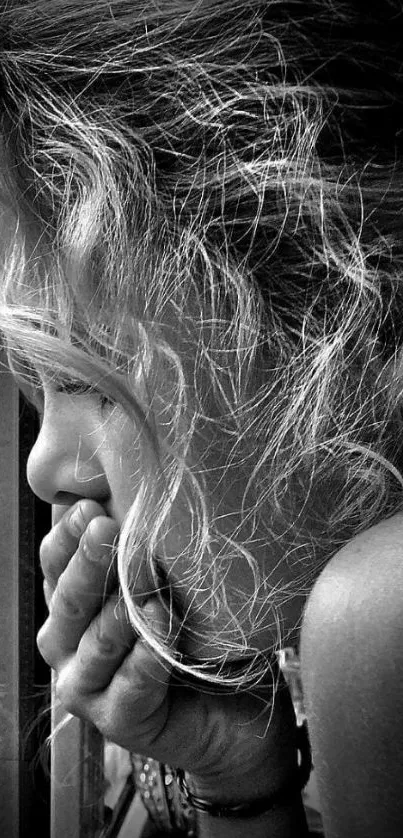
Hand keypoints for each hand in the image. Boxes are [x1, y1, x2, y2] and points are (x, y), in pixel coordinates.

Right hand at [37, 500, 297, 801]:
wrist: (237, 711)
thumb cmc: (198, 635)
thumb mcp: (172, 581)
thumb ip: (146, 550)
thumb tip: (134, 493)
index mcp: (74, 604)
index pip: (55, 564)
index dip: (67, 535)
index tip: (90, 506)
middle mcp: (69, 646)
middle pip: (68, 601)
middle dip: (88, 563)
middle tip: (106, 529)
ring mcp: (88, 688)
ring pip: (95, 644)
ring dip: (120, 614)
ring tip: (147, 589)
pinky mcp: (118, 723)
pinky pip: (129, 687)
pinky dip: (146, 660)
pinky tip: (163, 634)